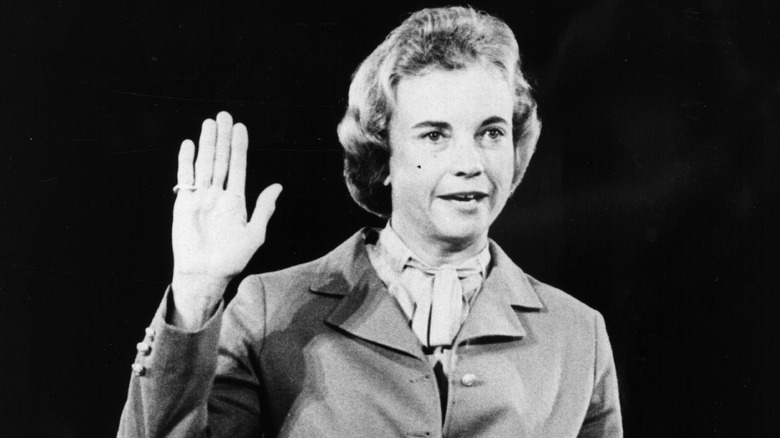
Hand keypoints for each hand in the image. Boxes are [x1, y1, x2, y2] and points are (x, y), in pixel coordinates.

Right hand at [171, 112, 281, 325]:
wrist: (205, 274)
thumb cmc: (232, 259)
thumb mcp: (254, 233)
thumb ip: (264, 209)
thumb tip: (278, 187)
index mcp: (236, 200)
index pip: (238, 167)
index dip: (239, 147)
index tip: (241, 128)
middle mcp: (218, 194)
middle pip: (221, 159)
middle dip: (223, 138)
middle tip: (225, 115)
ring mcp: (200, 197)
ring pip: (205, 164)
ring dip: (207, 143)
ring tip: (210, 122)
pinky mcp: (184, 202)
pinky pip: (185, 177)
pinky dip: (186, 160)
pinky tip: (190, 144)